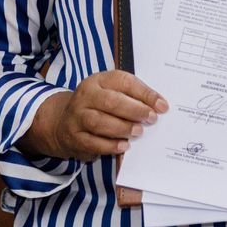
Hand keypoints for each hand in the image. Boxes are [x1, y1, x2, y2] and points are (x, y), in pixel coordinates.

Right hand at [24, 70, 166, 161]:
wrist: (63, 123)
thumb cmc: (97, 107)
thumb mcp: (111, 93)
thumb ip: (133, 97)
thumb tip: (160, 106)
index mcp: (97, 81)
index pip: (122, 81)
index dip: (144, 93)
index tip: (162, 106)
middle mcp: (85, 96)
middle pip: (110, 101)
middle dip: (134, 110)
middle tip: (151, 119)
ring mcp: (77, 117)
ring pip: (99, 122)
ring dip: (122, 128)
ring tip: (138, 132)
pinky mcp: (74, 136)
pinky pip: (92, 142)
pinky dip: (110, 145)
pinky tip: (123, 146)